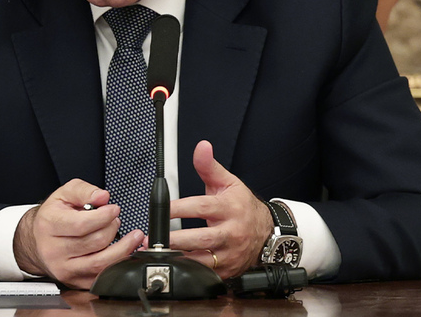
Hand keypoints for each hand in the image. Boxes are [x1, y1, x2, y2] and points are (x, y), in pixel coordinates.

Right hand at [13, 178, 143, 289]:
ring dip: (123, 249)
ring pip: (101, 264)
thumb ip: (84, 191)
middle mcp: (54, 251)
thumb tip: (103, 196)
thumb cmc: (53, 216)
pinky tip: (127, 252)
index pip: (81, 224)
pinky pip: (101, 277)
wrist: (36, 240)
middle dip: (112, 228)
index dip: (103, 216)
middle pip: (95, 242)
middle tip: (115, 219)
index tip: (114, 209)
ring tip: (133, 237)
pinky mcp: (74, 281)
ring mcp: (64, 269)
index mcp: (50, 225)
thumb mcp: (64, 194)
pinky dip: (119, 265)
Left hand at [168, 140, 274, 278]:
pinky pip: (207, 273)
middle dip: (175, 240)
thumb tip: (201, 147)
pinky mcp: (228, 269)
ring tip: (158, 255)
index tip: (163, 210)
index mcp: (229, 208)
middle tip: (153, 239)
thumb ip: (209, 166)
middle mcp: (231, 232)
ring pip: (203, 260)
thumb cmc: (242, 206)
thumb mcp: (228, 182)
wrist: (266, 231)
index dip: (180, 208)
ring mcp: (230, 253)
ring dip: (179, 259)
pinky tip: (174, 267)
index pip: (202, 207)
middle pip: (201, 238)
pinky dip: (190, 271)